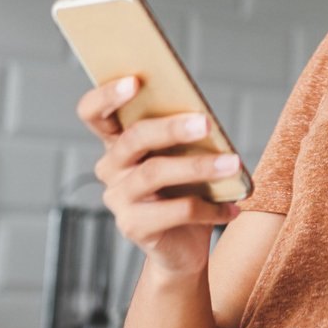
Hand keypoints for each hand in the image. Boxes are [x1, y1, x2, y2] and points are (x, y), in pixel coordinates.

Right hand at [77, 75, 240, 276]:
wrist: (183, 247)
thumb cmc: (186, 190)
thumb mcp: (185, 157)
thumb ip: (185, 135)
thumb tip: (204, 118)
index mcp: (118, 142)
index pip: (94, 113)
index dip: (108, 95)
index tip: (135, 80)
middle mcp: (110, 168)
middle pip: (133, 139)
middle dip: (171, 128)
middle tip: (206, 123)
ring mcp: (118, 199)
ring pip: (154, 173)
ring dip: (198, 167)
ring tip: (233, 164)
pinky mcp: (133, 227)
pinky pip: (175, 211)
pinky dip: (209, 208)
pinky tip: (233, 208)